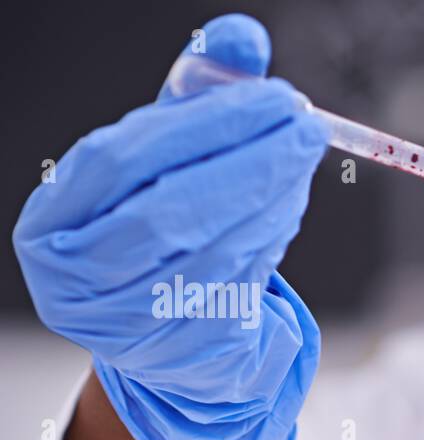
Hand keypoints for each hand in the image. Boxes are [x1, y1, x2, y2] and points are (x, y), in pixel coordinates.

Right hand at [11, 14, 328, 439]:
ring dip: (273, 197)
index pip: (117, 161)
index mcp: (52, 223)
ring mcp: (130, 325)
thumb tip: (244, 38)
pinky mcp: (186, 352)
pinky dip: (271, 236)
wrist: (166, 326)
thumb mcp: (165, 155)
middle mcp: (78, 282)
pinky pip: (240, 285)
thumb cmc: (157, 220)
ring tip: (303, 156)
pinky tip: (288, 202)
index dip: (197, 125)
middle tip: (307, 124)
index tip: (269, 95)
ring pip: (213, 251)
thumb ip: (198, 94)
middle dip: (250, 162)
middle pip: (168, 212)